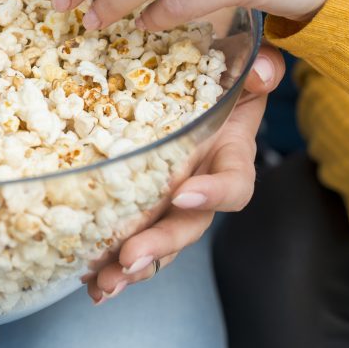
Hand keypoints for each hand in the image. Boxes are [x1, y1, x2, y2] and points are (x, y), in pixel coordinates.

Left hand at [85, 44, 284, 303]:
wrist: (196, 80)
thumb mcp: (242, 62)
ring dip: (131, 267)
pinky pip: (129, 237)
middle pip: (188, 225)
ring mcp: (171, 200)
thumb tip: (260, 72)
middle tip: (129, 258)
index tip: (184, 193)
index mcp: (230, 155)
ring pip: (158, 241)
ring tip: (103, 285)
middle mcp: (202, 185)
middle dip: (159, 245)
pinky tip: (87, 280)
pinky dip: (109, 261)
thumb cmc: (219, 72)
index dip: (214, 192)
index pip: (234, 183)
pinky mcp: (142, 203)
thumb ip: (258, 69)